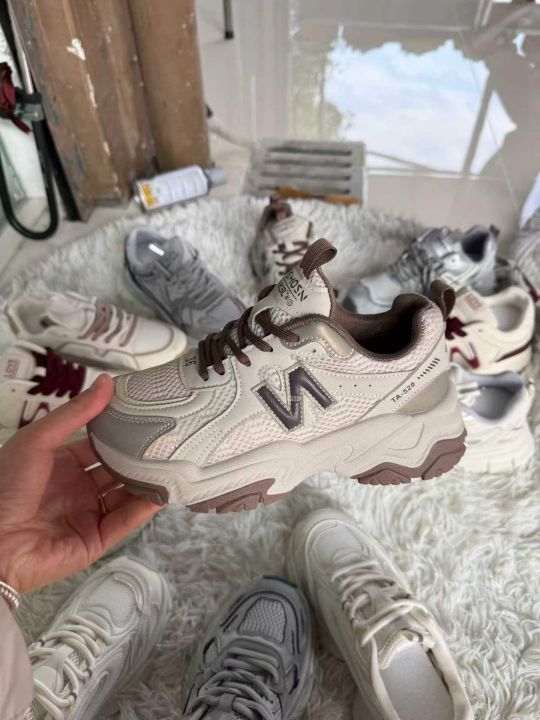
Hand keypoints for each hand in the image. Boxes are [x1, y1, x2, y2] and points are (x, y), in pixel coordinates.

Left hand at [0, 374, 161, 593]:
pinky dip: (144, 507)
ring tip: (173, 462)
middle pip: (116, 470)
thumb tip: (107, 382)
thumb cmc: (5, 486)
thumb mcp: (38, 439)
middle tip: (167, 438)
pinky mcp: (96, 540)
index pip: (98, 446)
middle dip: (139, 456)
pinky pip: (125, 521)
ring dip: (146, 481)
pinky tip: (163, 491)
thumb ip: (76, 413)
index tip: (147, 417)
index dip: (120, 433)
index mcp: (60, 465)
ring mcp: (87, 515)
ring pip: (125, 495)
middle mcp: (76, 489)